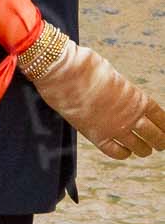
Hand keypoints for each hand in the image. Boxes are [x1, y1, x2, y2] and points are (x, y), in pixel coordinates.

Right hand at [26, 33, 164, 159]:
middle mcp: (131, 116)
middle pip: (154, 135)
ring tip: (146, 151)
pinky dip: (123, 154)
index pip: (161, 118)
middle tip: (161, 145)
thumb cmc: (87, 69)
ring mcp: (115, 128)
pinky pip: (115, 152)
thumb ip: (121, 91)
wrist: (67, 74)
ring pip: (138, 146)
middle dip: (159, 141)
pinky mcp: (97, 136)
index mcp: (138, 98)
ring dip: (144, 150)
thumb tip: (119, 95)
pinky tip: (126, 153)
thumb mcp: (114, 78)